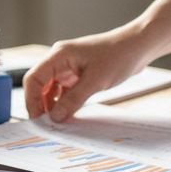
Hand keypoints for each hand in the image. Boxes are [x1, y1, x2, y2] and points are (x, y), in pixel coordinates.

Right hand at [24, 27, 153, 121]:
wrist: (139, 46)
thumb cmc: (119, 55)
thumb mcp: (96, 81)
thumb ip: (73, 100)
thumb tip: (55, 117)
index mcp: (59, 55)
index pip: (34, 78)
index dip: (31, 100)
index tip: (37, 119)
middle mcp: (61, 60)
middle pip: (41, 85)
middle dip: (41, 104)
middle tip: (47, 125)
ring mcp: (70, 67)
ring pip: (53, 89)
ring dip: (54, 105)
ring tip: (58, 123)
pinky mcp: (79, 73)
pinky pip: (66, 90)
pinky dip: (66, 102)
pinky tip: (69, 114)